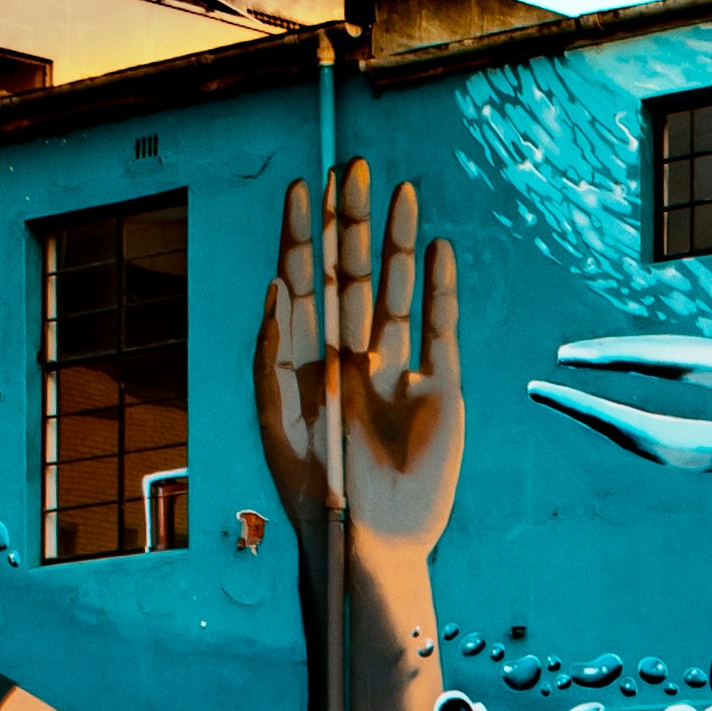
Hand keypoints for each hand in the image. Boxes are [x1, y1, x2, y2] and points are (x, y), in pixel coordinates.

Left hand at [252, 163, 463, 571]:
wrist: (370, 542)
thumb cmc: (316, 491)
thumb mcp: (276, 421)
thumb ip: (270, 354)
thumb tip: (275, 286)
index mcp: (307, 360)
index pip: (303, 282)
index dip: (303, 236)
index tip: (303, 188)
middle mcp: (352, 357)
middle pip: (351, 275)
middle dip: (351, 222)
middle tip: (353, 168)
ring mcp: (397, 371)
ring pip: (397, 293)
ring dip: (397, 243)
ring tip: (400, 191)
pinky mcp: (440, 391)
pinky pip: (441, 330)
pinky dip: (440, 291)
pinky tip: (437, 251)